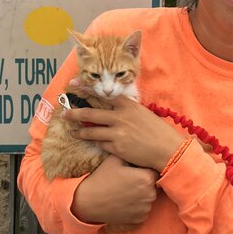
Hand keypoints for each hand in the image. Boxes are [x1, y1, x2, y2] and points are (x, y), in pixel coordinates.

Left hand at [62, 95, 186, 170]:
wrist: (167, 149)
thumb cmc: (158, 131)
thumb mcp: (143, 113)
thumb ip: (127, 109)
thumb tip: (113, 109)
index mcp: (128, 105)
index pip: (103, 94)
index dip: (87, 89)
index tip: (75, 84)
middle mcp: (120, 117)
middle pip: (91, 112)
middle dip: (75, 113)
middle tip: (65, 113)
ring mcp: (117, 132)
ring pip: (91, 130)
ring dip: (80, 131)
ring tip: (74, 131)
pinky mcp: (117, 147)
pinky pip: (100, 143)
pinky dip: (95, 141)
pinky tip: (92, 141)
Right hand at [71, 155, 157, 224]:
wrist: (88, 202)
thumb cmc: (101, 178)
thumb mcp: (114, 159)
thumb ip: (130, 153)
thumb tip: (140, 148)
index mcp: (146, 178)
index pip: (153, 169)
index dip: (145, 168)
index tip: (135, 169)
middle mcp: (150, 194)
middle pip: (153, 184)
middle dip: (144, 180)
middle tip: (128, 180)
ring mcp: (146, 208)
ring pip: (149, 196)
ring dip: (142, 194)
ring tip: (125, 191)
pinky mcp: (141, 218)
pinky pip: (144, 209)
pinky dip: (138, 206)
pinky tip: (125, 201)